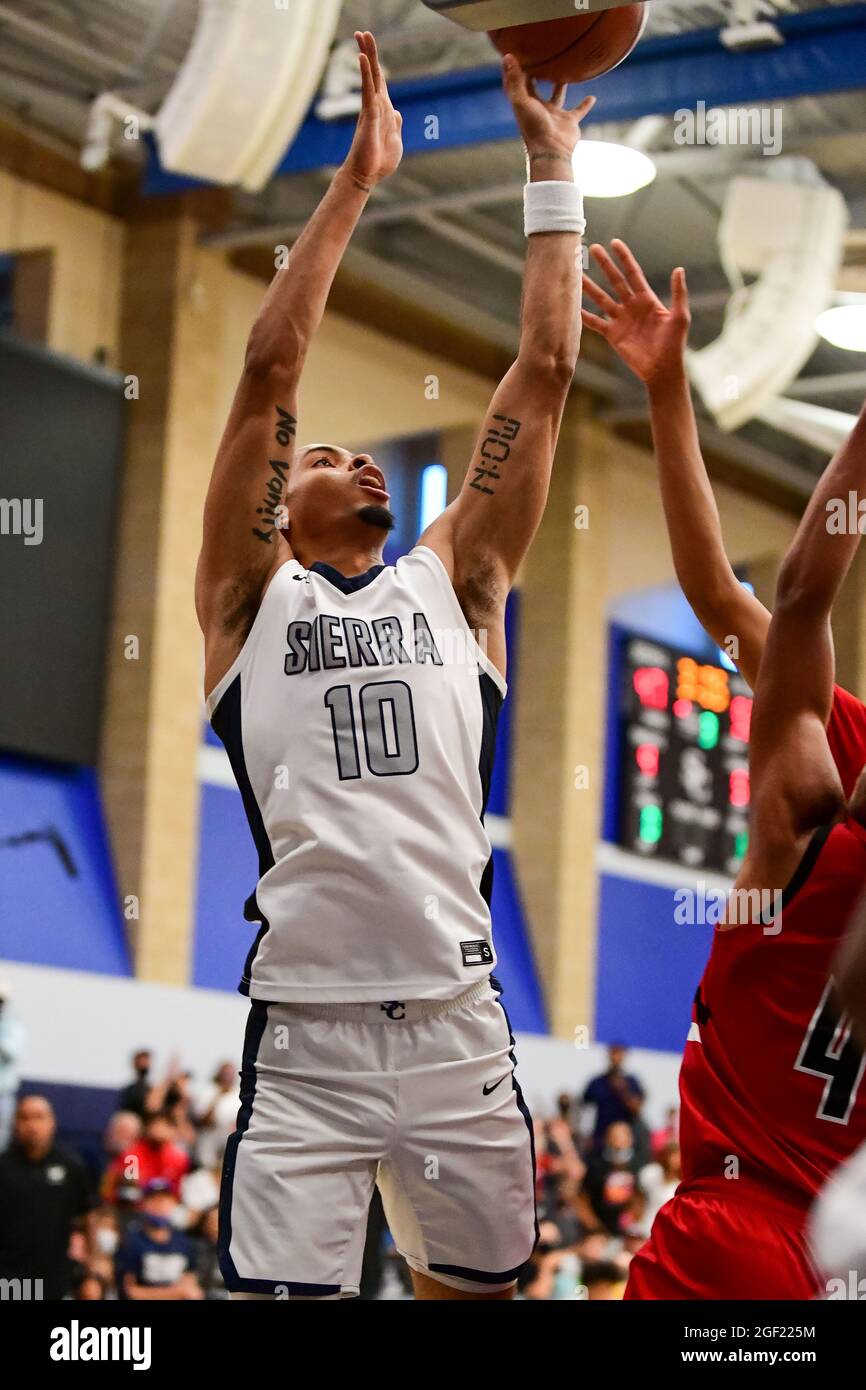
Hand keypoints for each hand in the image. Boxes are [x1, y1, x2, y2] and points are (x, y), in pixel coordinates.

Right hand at [343, 31, 402, 190]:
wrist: (367, 176)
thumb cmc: (379, 161)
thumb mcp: (394, 140)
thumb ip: (395, 125)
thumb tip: (397, 113)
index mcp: (383, 110)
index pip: (380, 82)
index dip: (375, 64)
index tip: (368, 47)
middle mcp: (376, 106)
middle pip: (373, 73)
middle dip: (369, 52)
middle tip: (362, 32)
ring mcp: (371, 109)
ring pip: (370, 77)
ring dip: (366, 55)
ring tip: (361, 35)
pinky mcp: (369, 116)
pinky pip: (367, 90)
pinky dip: (365, 74)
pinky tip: (361, 58)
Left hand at [503, 54, 594, 169]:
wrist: (551, 150)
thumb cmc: (534, 126)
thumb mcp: (522, 100)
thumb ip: (515, 79)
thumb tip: (507, 56)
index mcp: (525, 103)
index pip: (518, 83)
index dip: (515, 69)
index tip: (516, 52)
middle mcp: (539, 108)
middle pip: (537, 87)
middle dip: (537, 73)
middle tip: (541, 55)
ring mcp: (554, 114)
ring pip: (558, 95)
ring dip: (561, 84)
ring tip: (565, 69)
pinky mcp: (569, 122)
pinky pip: (579, 111)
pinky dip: (585, 105)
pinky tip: (592, 97)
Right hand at [582, 240, 690, 385]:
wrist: (662, 369)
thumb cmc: (674, 344)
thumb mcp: (680, 317)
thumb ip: (678, 293)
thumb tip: (679, 270)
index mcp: (647, 299)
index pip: (633, 273)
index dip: (624, 258)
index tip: (614, 242)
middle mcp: (632, 306)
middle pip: (615, 281)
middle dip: (604, 265)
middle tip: (592, 249)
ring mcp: (621, 320)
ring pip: (602, 299)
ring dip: (589, 287)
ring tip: (577, 275)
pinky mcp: (613, 335)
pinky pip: (596, 323)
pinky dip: (584, 316)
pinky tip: (572, 308)